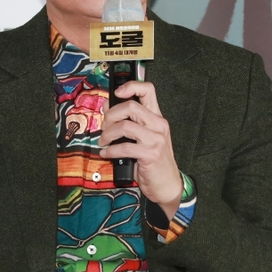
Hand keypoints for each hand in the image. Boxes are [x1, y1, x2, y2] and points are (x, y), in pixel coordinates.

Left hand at [99, 80, 181, 219]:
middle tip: (104, 126)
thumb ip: (127, 121)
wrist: (167, 184)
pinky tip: (106, 153)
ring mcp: (156, 139)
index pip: (148, 90)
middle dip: (111, 114)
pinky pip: (124, 147)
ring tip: (104, 141)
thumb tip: (107, 107)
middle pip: (131, 106)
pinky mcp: (150, 154)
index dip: (131, 86)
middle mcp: (158, 125)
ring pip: (125, 126)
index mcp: (156, 117)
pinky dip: (110, 150)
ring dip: (108, 133)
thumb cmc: (153, 161)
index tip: (116, 92)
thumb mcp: (142, 138)